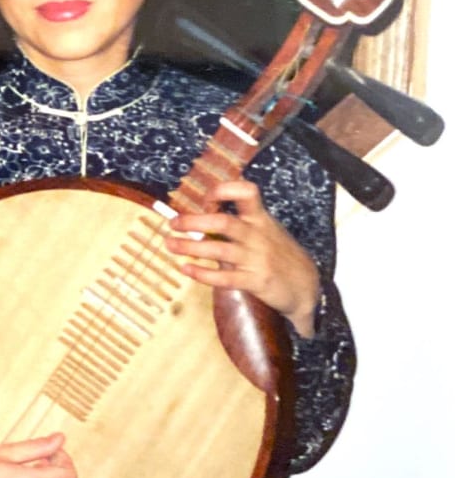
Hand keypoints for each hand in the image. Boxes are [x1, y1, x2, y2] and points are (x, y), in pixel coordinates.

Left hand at [166, 179, 321, 336]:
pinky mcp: (256, 281)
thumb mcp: (266, 230)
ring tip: (169, 244)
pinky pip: (225, 277)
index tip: (205, 197)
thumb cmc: (279, 254)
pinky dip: (203, 273)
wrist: (308, 287)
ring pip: (220, 250)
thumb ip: (240, 221)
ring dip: (190, 247)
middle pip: (224, 222)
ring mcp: (257, 259)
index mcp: (260, 219)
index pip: (247, 193)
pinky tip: (186, 269)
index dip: (224, 190)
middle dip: (194, 221)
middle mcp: (258, 236)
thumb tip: (204, 208)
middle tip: (173, 223)